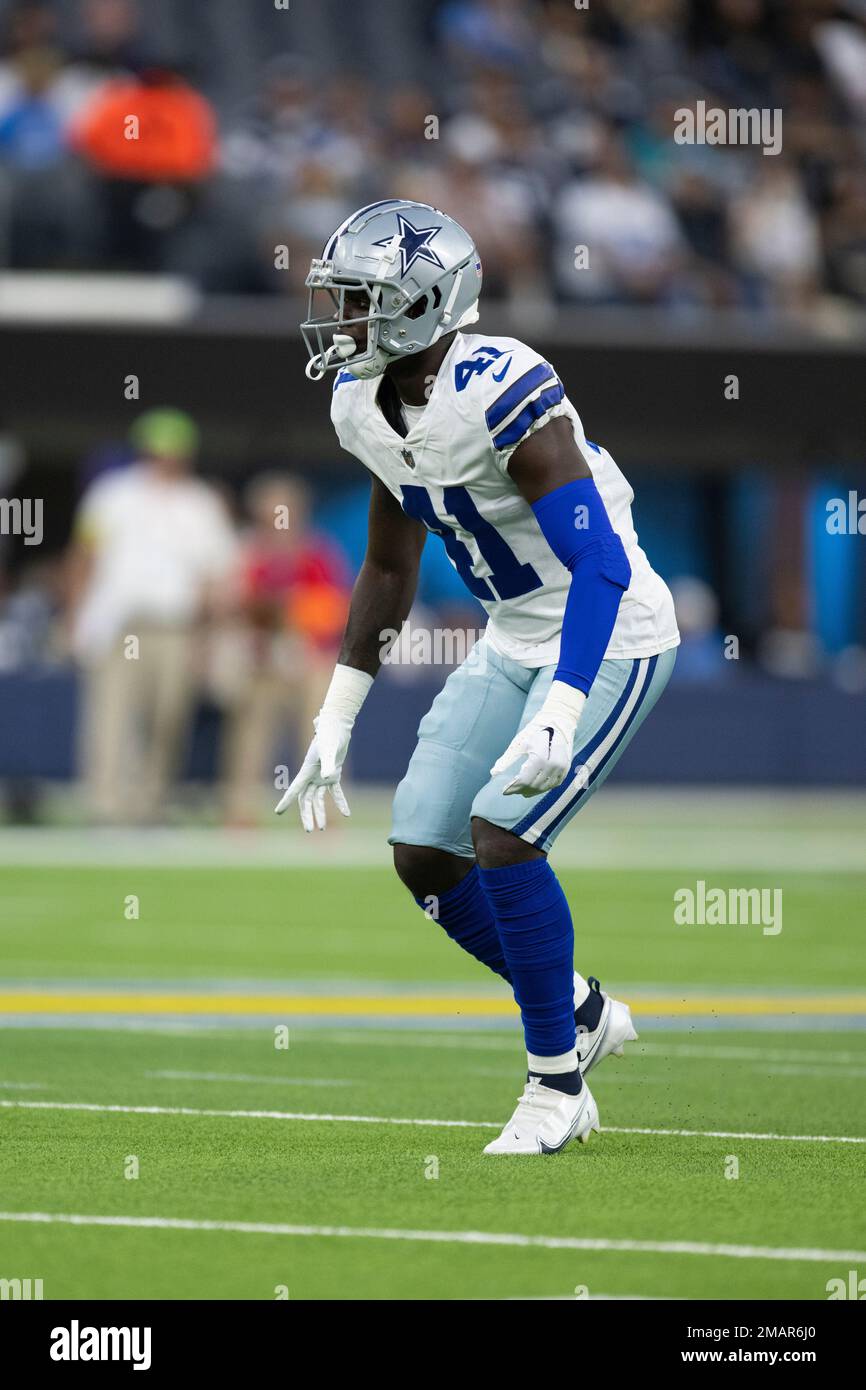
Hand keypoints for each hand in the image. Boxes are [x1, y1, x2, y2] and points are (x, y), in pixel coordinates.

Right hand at [274, 710, 352, 830]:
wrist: (337, 727)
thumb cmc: (329, 736)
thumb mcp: (329, 750)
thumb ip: (328, 764)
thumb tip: (328, 777)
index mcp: (307, 771)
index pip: (295, 790)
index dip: (286, 801)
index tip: (278, 812)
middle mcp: (312, 775)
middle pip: (306, 799)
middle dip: (307, 815)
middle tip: (309, 830)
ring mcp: (322, 776)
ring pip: (318, 798)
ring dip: (320, 812)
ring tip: (322, 828)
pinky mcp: (334, 774)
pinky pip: (336, 792)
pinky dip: (340, 802)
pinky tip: (347, 813)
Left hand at [490, 683, 585, 796]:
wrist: (558, 722)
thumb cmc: (535, 730)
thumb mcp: (519, 743)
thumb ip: (506, 759)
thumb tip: (493, 773)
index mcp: (539, 757)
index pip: (524, 779)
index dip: (513, 788)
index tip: (504, 791)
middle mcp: (553, 765)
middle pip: (534, 785)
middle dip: (521, 789)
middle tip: (512, 790)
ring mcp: (561, 768)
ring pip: (544, 787)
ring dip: (532, 791)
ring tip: (522, 791)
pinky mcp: (566, 769)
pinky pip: (553, 784)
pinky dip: (543, 788)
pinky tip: (535, 787)